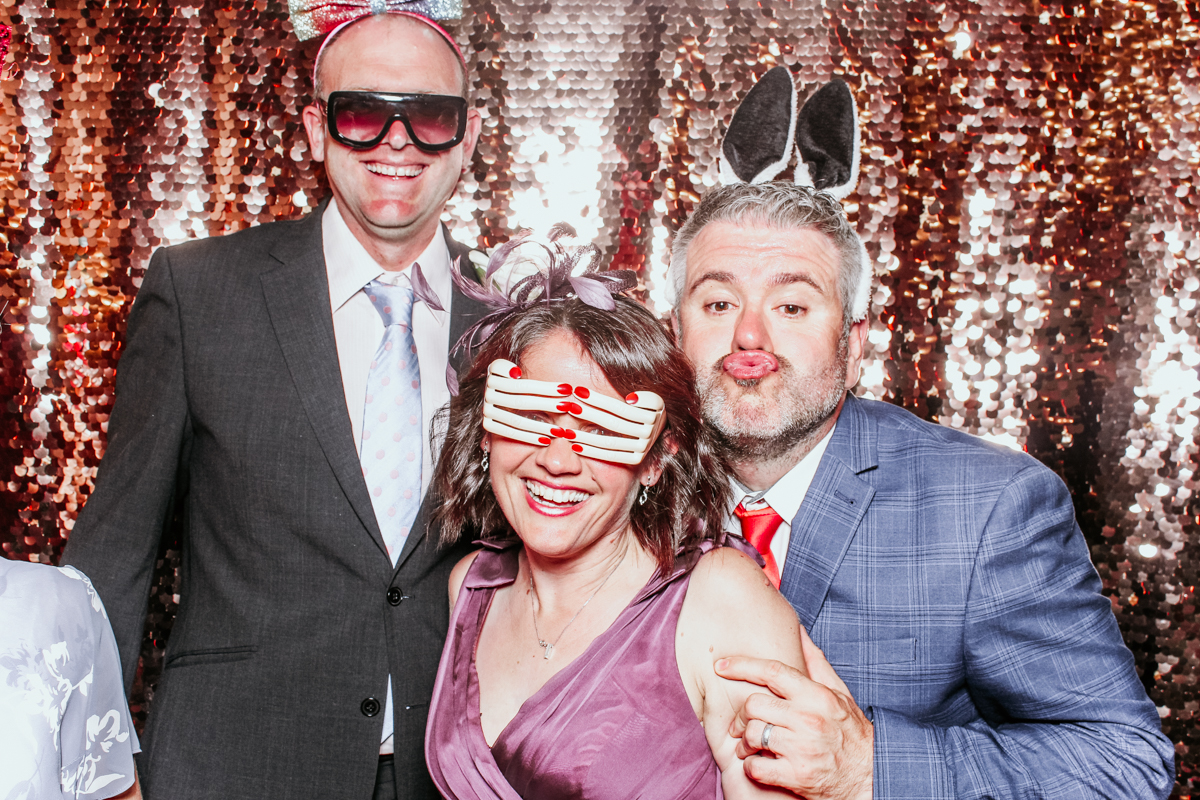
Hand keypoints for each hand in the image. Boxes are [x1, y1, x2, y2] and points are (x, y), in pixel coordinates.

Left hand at [717, 628, 872, 799]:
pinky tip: (757, 764)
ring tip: (747, 746)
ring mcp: (801, 748)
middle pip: (754, 704)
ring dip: (743, 742)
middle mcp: (808, 719)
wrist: (871, 776)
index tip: (721, 666)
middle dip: (741, 714)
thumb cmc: (852, 733)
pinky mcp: (796, 775)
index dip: (742, 666)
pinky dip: (750, 766)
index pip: (772, 672)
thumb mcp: (840, 694)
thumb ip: (815, 663)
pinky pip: (756, 766)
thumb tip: (798, 631)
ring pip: (752, 734)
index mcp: (816, 696)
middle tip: (740, 723)